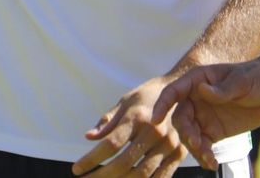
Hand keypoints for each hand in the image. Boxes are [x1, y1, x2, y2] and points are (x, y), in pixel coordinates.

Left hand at [72, 74, 186, 176]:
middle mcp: (154, 132)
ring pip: (141, 174)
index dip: (91, 159)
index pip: (111, 144)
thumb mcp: (127, 101)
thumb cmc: (148, 95)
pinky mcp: (179, 154)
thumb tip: (89, 137)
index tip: (77, 169)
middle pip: (124, 163)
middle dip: (102, 175)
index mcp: (138, 117)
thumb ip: (108, 121)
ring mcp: (169, 145)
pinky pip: (160, 177)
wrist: (182, 90)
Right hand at [150, 60, 259, 169]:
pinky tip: (212, 164)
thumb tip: (203, 90)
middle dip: (185, 132)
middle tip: (198, 144)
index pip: (173, 92)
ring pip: (189, 135)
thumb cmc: (257, 76)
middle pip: (179, 118)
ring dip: (195, 148)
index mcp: (198, 81)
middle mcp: (196, 99)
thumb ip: (223, 89)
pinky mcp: (214, 131)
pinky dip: (205, 156)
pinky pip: (203, 145)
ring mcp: (204, 116)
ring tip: (208, 158)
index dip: (162, 104)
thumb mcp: (242, 81)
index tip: (155, 120)